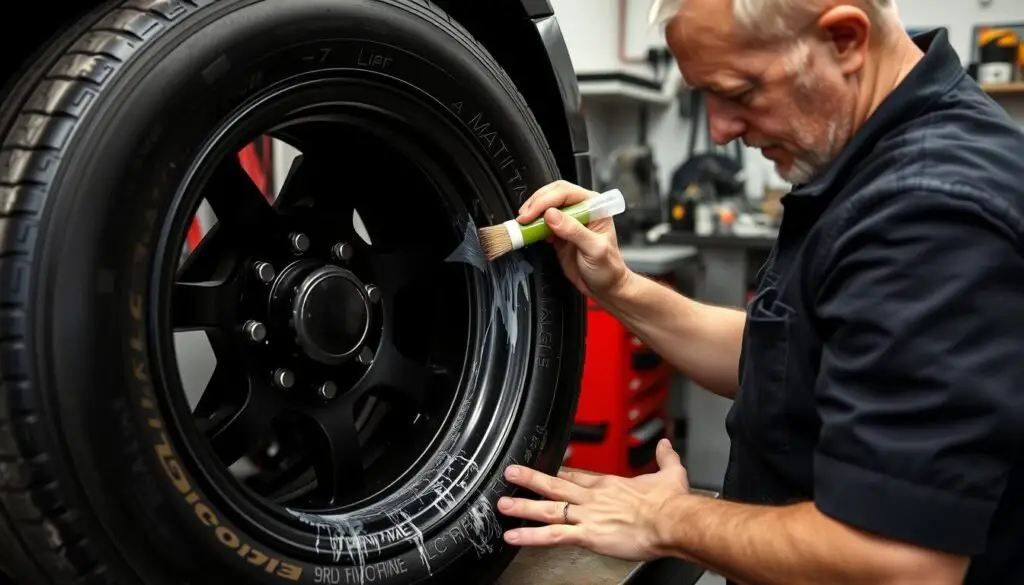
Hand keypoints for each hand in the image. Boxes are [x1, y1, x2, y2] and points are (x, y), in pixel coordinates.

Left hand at [496, 439, 688, 561]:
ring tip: (503, 505)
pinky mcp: (588, 535)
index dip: (559, 473)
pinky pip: (553, 536)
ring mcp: (587, 516)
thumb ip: (665, 458)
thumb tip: (665, 444)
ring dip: (523, 507)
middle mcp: (593, 498)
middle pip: (555, 485)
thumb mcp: (670, 473)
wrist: (672, 521)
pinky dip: (531, 536)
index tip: (545, 470)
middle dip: (530, 479)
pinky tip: (514, 537)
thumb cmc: (671, 503)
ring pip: (548, 509)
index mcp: (609, 484)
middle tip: (510, 474)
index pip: (577, 476)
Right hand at [517, 180, 632, 300]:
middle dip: (535, 204)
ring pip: (545, 207)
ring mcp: (568, 221)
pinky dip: (532, 227)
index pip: (565, 192)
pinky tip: (529, 233)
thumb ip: (573, 231)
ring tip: (522, 225)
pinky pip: (541, 223)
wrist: (605, 287)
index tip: (531, 214)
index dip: (545, 201)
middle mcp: (581, 209)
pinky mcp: (557, 233)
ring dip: (531, 214)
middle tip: (523, 219)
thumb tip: (551, 214)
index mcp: (594, 206)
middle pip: (552, 194)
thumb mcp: (594, 249)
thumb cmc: (608, 268)